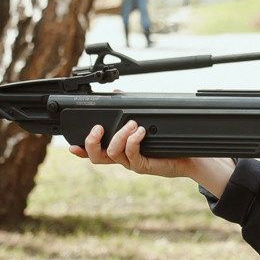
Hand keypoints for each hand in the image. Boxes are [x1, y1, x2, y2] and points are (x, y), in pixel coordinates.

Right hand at [69, 122, 233, 196]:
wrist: (188, 156)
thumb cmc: (166, 141)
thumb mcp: (145, 123)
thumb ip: (129, 111)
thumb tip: (116, 94)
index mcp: (119, 150)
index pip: (94, 152)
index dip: (81, 149)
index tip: (71, 145)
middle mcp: (122, 159)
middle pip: (97, 156)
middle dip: (92, 142)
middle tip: (98, 128)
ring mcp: (132, 164)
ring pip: (113, 153)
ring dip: (119, 135)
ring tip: (132, 124)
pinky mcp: (144, 166)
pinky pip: (132, 155)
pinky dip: (133, 141)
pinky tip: (140, 131)